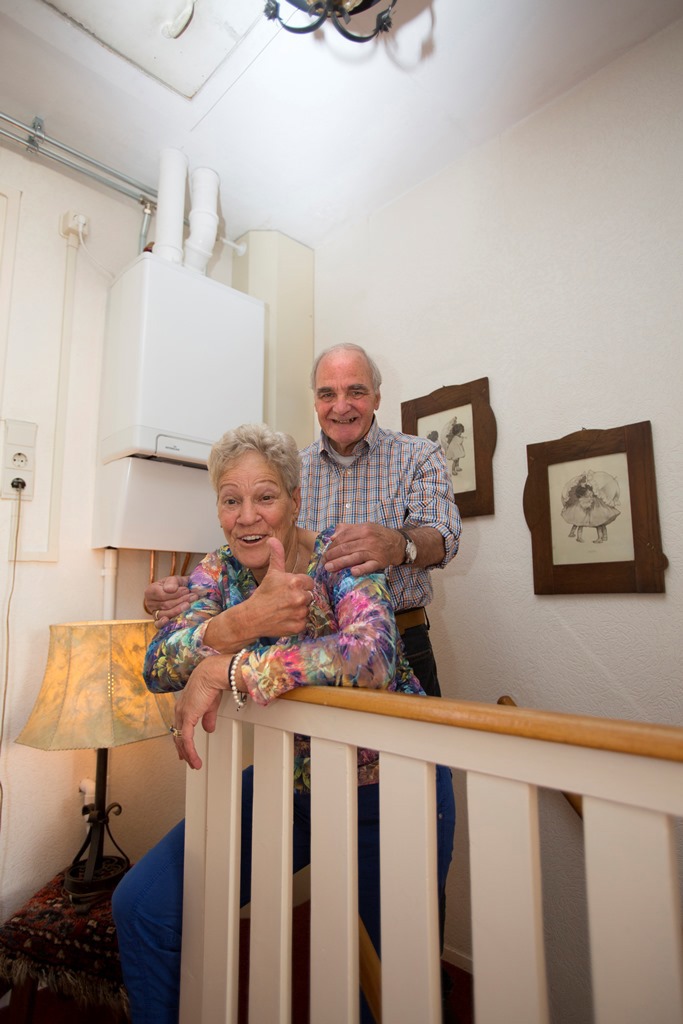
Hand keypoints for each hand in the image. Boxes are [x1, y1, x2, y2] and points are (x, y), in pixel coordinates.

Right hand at [144, 576, 190, 628]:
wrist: (175, 593)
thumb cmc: (174, 586)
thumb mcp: (174, 580)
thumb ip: (172, 582)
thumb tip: (170, 589)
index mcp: (150, 591)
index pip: (162, 594)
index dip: (176, 593)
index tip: (187, 590)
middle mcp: (149, 603)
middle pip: (165, 604)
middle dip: (181, 601)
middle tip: (193, 597)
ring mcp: (153, 613)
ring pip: (165, 614)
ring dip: (178, 610)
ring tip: (189, 605)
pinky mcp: (158, 621)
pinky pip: (158, 624)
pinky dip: (163, 623)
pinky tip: (168, 620)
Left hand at [170, 655, 228, 769]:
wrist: (210, 675)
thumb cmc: (210, 684)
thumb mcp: (210, 706)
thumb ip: (208, 718)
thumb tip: (208, 728)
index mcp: (183, 707)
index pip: (179, 728)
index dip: (181, 740)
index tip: (184, 750)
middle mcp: (179, 712)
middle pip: (177, 736)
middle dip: (182, 751)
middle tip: (186, 760)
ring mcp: (182, 715)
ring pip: (181, 741)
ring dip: (187, 754)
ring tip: (194, 764)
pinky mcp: (187, 718)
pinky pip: (187, 740)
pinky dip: (190, 751)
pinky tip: (194, 758)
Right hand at [244, 538, 314, 637]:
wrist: (252, 618)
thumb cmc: (262, 594)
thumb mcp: (271, 573)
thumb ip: (277, 556)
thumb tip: (273, 539)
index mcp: (295, 582)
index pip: (309, 582)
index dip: (300, 585)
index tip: (289, 589)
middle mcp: (300, 597)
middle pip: (310, 595)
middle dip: (300, 597)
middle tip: (285, 600)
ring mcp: (300, 613)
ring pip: (308, 609)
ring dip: (299, 609)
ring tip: (285, 609)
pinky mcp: (299, 626)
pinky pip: (304, 622)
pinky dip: (297, 621)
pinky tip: (285, 618)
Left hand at [323, 523, 403, 575]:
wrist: (397, 543)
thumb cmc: (377, 535)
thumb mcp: (364, 527)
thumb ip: (347, 529)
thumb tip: (332, 536)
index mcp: (363, 529)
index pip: (343, 537)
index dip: (332, 545)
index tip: (326, 552)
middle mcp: (368, 539)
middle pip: (346, 547)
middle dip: (332, 555)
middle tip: (323, 561)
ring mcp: (374, 551)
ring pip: (354, 557)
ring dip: (340, 563)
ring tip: (328, 567)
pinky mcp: (379, 562)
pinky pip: (369, 566)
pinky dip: (361, 569)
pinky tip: (352, 572)